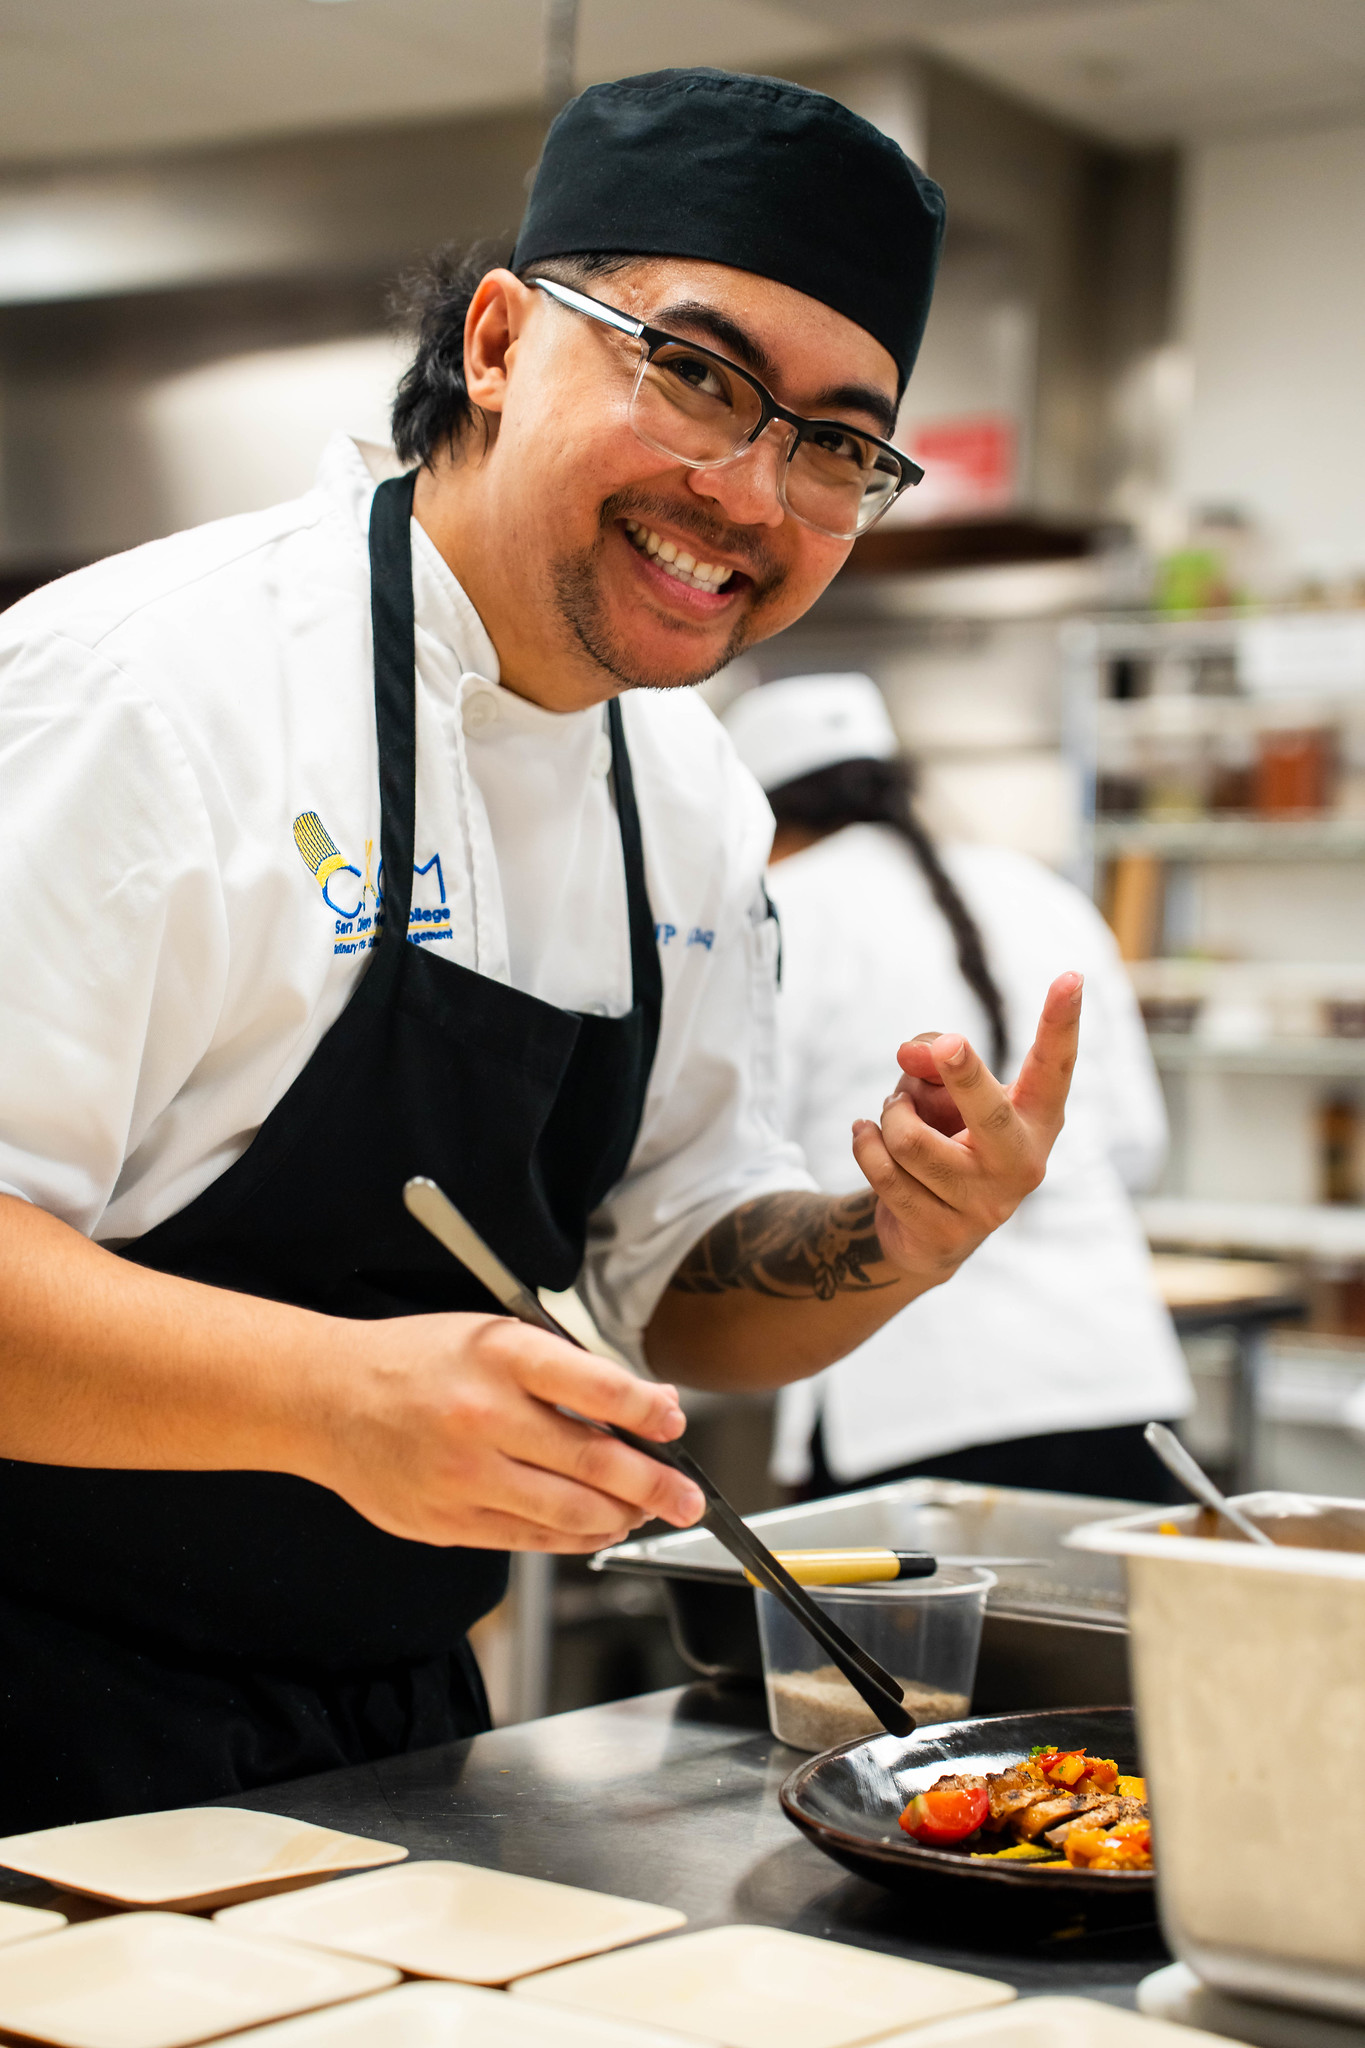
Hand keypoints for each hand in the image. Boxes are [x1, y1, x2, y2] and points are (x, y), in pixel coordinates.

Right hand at [314, 1313, 705, 1552]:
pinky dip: (574, 1537)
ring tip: (647, 1512)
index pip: (597, 1387)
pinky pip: (531, 1539)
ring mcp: (463, 1476)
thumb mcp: (494, 1336)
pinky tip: (596, 1526)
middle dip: (656, 1485)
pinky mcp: (448, 1521)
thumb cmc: (419, 1360)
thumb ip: (571, 1371)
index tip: (675, 1425)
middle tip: (690, 1498)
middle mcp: (483, 1416)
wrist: (326, 1399)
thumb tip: (651, 1406)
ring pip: (569, 1512)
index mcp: (500, 1356)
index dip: (648, 1411)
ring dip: (622, 1517)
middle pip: (593, 1462)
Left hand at [851, 971, 1082, 1286]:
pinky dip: (864, 1143)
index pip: (1054, 1066)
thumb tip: (910, 1055)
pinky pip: (883, 1173)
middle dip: (964, 1074)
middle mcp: (1023, 1164)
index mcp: (1037, 1119)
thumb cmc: (946, 1135)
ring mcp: (985, 1206)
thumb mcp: (943, 1086)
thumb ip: (932, 1055)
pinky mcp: (943, 1234)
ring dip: (890, 1114)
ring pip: (912, 1140)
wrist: (927, 1232)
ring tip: (893, 1113)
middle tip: (949, 1046)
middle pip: (990, 1110)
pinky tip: (865, 1135)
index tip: (1072, 975)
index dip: (1061, 1022)